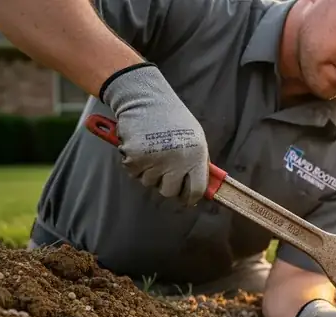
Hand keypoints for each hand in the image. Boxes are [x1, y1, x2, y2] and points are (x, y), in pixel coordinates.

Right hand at [99, 62, 209, 206]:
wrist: (145, 98)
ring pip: (149, 183)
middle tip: (164, 170)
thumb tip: (202, 187)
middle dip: (166, 184)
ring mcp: (155, 161)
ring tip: (152, 151)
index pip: (196, 190)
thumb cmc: (172, 118)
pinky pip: (134, 173)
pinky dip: (134, 164)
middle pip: (170, 191)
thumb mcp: (195, 138)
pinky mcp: (135, 158)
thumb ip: (198, 162)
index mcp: (196, 156)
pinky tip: (140, 147)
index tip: (186, 199)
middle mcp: (177, 161)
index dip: (190, 198)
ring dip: (149, 172)